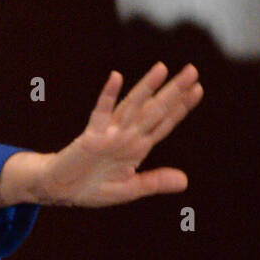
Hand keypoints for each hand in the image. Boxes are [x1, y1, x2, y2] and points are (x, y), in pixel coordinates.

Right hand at [35, 62, 202, 207]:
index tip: (198, 89)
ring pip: (132, 107)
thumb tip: (185, 181)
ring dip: (146, 87)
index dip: (181, 107)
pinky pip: (100, 113)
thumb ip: (155, 182)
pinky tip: (116, 78)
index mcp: (137, 147)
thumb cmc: (92, 187)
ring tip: (162, 68)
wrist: (60, 190)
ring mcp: (109, 134)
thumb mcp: (130, 189)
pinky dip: (108, 96)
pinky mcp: (90, 137)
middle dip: (174, 91)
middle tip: (192, 71)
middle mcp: (126, 136)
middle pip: (154, 110)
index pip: (164, 123)